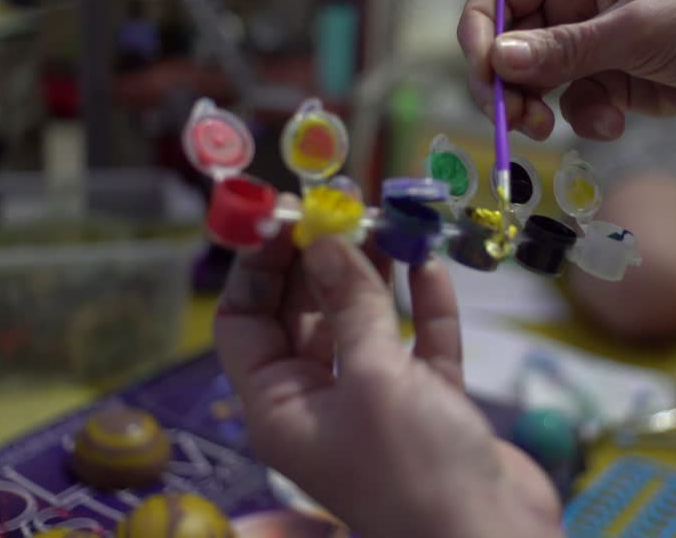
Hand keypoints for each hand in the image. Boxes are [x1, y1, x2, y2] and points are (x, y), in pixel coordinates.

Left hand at [215, 217, 560, 537]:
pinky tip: (430, 265)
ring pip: (364, 323)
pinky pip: (417, 345)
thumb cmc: (416, 468)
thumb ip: (351, 305)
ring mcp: (376, 404)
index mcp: (280, 407)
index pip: (245, 323)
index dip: (259, 268)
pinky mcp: (428, 406)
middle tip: (346, 206)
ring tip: (389, 221)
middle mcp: (319, 403)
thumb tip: (324, 241)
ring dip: (377, 276)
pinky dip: (425, 308)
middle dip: (323, 262)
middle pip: (304, 315)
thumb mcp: (374, 378)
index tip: (287, 216)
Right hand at [458, 0, 675, 143]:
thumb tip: (496, 60)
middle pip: (507, 40)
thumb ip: (563, 49)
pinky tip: (615, 123)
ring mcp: (588, 43)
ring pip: (531, 78)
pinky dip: (583, 118)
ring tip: (546, 128)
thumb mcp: (634, 33)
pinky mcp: (606, 81)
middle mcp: (575, 0)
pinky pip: (568, 103)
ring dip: (532, 106)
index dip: (481, 26)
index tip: (483, 69)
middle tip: (508, 118)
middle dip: (503, 81)